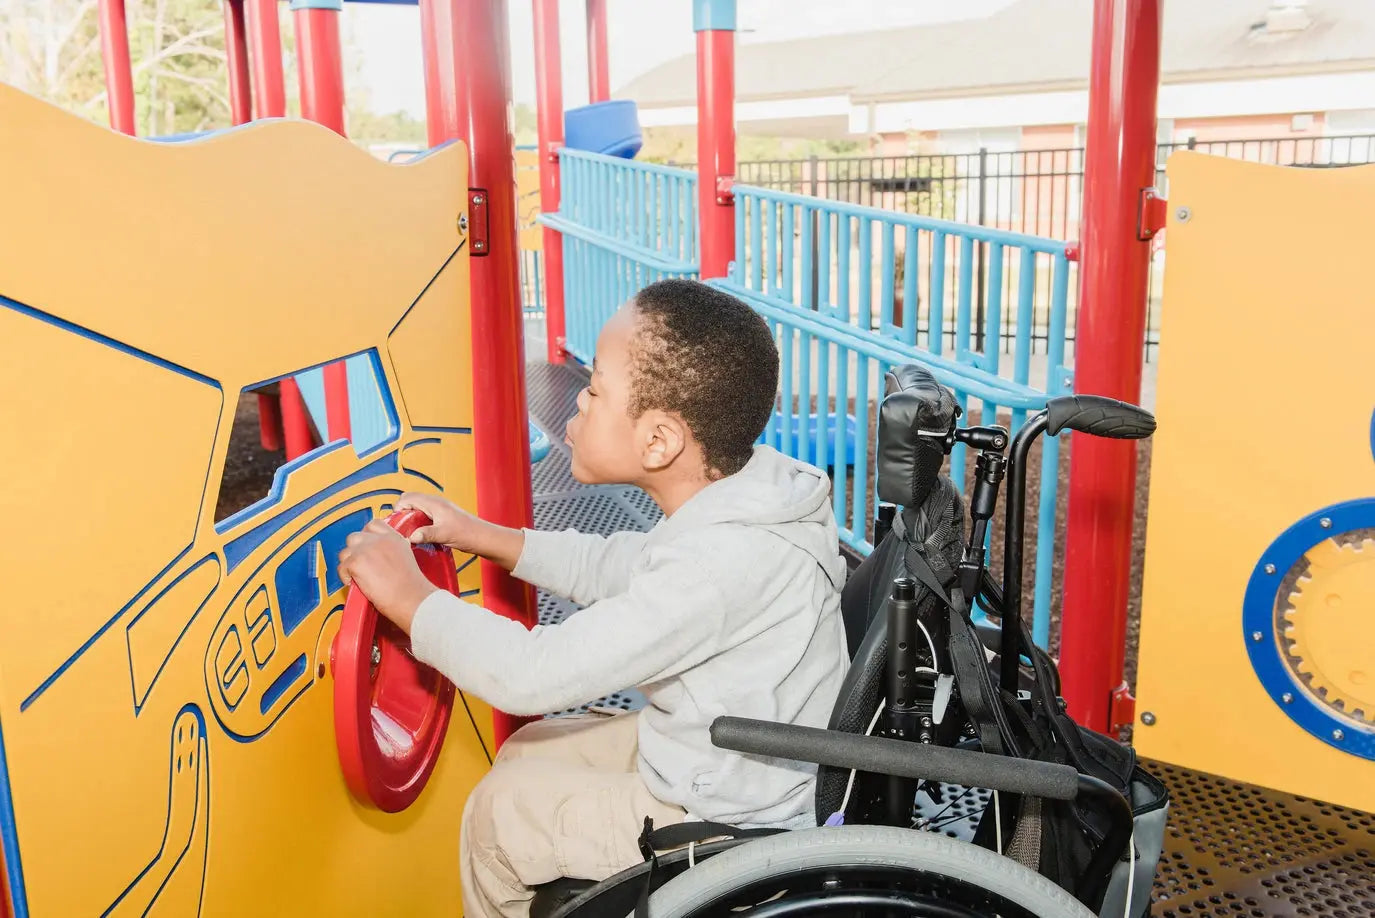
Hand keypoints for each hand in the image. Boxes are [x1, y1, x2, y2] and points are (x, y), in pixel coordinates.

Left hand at [337, 519, 439, 632]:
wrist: (411, 599)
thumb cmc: (411, 587)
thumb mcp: (407, 558)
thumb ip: (392, 549)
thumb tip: (381, 553)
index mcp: (393, 538)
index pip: (372, 525)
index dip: (366, 537)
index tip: (366, 547)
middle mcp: (379, 540)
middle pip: (354, 537)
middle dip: (354, 551)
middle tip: (360, 565)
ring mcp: (366, 550)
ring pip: (345, 552)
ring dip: (349, 565)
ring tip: (358, 576)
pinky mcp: (356, 562)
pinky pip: (341, 567)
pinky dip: (345, 577)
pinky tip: (356, 583)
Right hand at [395, 491, 525, 570]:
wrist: (482, 537)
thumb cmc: (467, 533)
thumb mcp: (444, 534)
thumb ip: (426, 534)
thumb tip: (411, 537)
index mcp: (434, 503)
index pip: (407, 497)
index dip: (398, 508)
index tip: (396, 523)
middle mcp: (435, 503)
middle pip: (410, 501)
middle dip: (402, 512)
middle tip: (400, 528)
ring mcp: (439, 509)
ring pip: (417, 508)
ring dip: (410, 518)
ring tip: (408, 533)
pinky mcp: (442, 517)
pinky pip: (424, 515)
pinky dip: (418, 522)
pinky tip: (420, 535)